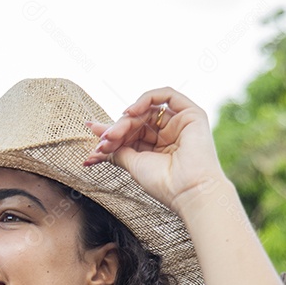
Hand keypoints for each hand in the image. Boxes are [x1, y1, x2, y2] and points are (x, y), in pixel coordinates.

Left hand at [84, 87, 225, 212]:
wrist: (187, 190)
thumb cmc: (162, 182)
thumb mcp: (132, 163)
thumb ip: (117, 149)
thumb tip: (99, 136)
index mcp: (157, 148)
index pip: (131, 133)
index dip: (112, 134)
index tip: (93, 139)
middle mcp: (169, 134)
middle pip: (136, 121)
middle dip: (116, 129)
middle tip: (103, 141)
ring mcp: (180, 123)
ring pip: (146, 110)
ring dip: (125, 119)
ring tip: (113, 135)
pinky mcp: (191, 114)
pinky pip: (166, 95)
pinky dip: (145, 99)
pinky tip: (130, 112)